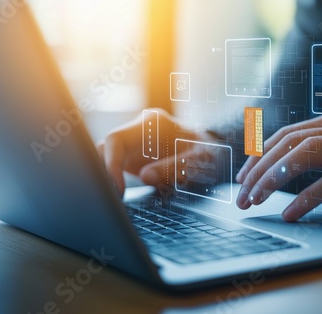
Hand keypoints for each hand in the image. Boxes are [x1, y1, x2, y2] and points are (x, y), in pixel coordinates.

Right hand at [96, 108, 211, 195]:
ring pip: (107, 156)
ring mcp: (138, 141)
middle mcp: (141, 129)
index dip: (110, 164)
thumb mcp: (199, 161)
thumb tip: (145, 176)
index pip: (116, 139)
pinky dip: (116, 179)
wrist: (216, 152)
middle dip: (105, 171)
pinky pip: (117, 164)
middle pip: (106, 147)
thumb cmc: (211, 153)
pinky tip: (124, 195)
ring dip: (110, 176)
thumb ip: (173, 167)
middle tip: (115, 197)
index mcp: (153, 123)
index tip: (118, 189)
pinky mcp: (137, 155)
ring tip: (120, 197)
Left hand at [235, 114, 321, 220]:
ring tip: (253, 201)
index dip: (261, 154)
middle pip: (288, 143)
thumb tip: (280, 167)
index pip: (288, 134)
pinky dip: (304, 200)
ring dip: (271, 179)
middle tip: (241, 195)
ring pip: (302, 155)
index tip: (244, 175)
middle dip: (258, 169)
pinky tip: (289, 214)